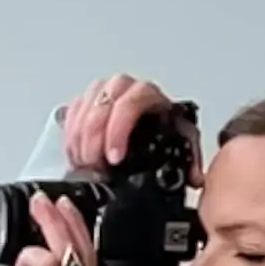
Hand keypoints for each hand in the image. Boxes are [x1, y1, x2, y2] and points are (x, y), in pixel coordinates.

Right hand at [63, 73, 193, 175]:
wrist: (155, 122)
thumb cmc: (167, 128)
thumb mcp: (182, 141)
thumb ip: (189, 159)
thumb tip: (193, 177)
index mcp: (150, 95)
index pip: (131, 103)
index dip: (118, 130)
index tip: (114, 158)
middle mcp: (127, 88)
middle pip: (103, 103)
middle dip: (94, 137)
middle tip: (93, 163)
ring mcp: (105, 91)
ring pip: (85, 105)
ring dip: (79, 136)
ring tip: (83, 161)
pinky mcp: (88, 101)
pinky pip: (73, 109)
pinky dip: (70, 132)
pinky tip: (75, 151)